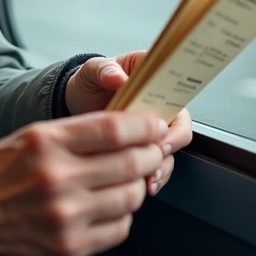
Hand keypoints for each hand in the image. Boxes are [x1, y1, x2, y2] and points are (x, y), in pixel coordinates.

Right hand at [0, 111, 166, 255]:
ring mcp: (66, 216)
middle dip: (151, 154)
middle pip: (130, 163)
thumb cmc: (2, 175)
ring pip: (131, 196)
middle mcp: (58, 178)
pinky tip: (110, 207)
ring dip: (138, 185)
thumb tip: (128, 129)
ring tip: (130, 180)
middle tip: (153, 151)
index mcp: (47, 143)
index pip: (113, 129)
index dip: (144, 126)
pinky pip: (120, 228)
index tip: (155, 125)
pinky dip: (123, 215)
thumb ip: (77, 133)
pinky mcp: (72, 246)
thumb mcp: (32, 138)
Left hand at [64, 53, 193, 195]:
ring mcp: (154, 127)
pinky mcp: (145, 146)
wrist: (76, 102)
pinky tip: (146, 184)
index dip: (173, 109)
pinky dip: (154, 175)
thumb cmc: (89, 82)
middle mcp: (161, 102)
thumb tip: (118, 77)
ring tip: (151, 178)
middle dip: (171, 143)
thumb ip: (104, 70)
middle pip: (180, 124)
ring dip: (163, 164)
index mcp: (153, 76)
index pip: (177, 90)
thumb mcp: (92, 71)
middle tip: (158, 153)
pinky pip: (158, 162)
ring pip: (171, 147)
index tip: (160, 127)